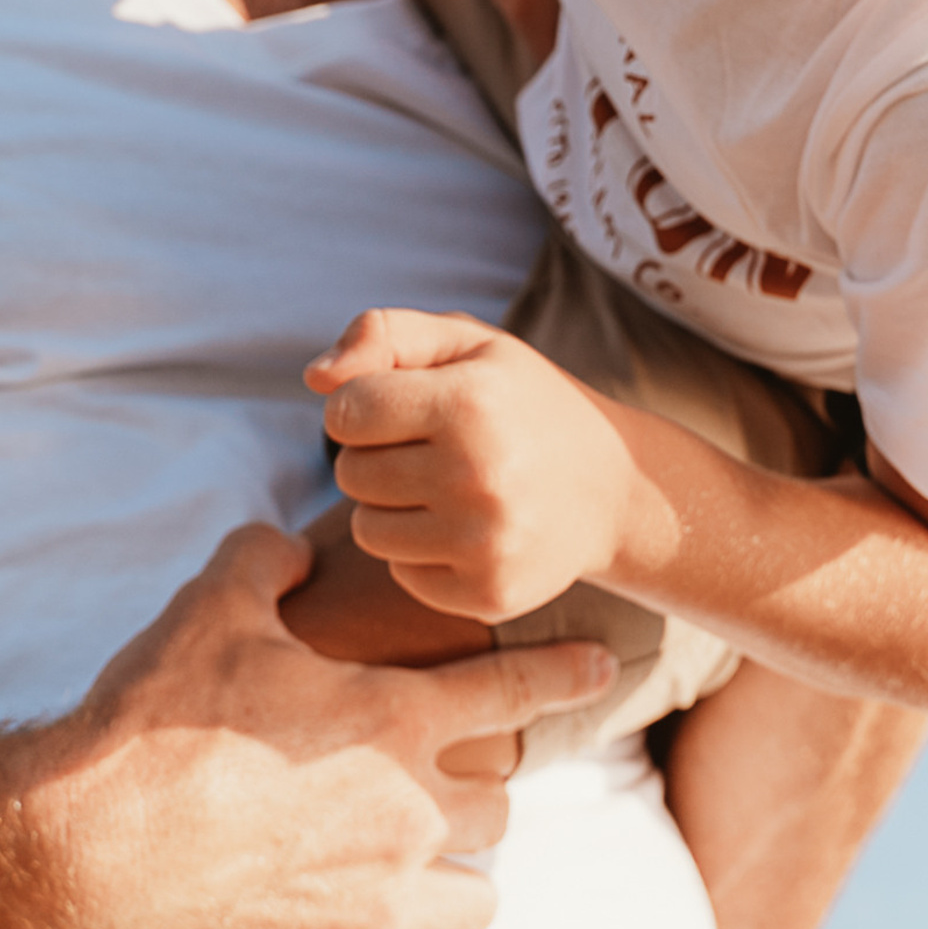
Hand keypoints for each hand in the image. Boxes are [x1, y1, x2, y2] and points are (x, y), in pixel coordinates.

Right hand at [13, 523, 612, 928]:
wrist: (77, 859)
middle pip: (501, 804)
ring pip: (474, 896)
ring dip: (453, 871)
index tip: (604, 666)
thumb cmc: (149, 725)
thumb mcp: (210, 609)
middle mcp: (406, 819)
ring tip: (410, 856)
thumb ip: (265, 561)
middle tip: (437, 774)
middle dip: (480, 785)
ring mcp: (376, 908)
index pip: (514, 687)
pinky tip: (327, 910)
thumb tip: (288, 549)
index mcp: (395, 723)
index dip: (565, 672)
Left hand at [307, 310, 635, 623]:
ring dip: (392, 508)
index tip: (400, 405)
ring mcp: (485, 543)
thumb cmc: (523, 403)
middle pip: (350, 473)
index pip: (345, 410)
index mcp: (470, 402)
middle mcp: (477, 475)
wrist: (613, 488)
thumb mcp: (468, 343)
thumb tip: (314, 377)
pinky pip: (401, 575)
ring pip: (367, 530)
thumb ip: (385, 334)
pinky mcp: (488, 595)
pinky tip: (467, 529)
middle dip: (376, 457)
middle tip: (432, 449)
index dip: (361, 406)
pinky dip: (421, 554)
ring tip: (448, 487)